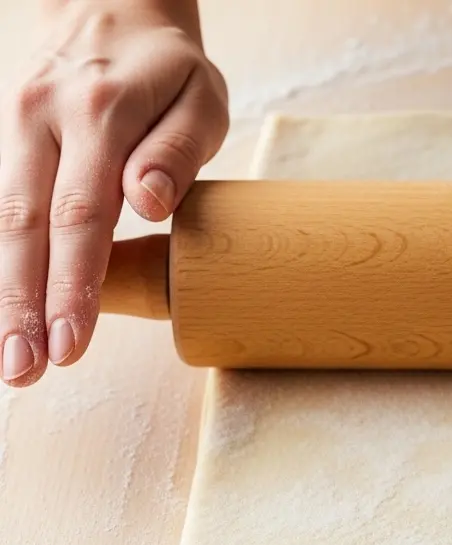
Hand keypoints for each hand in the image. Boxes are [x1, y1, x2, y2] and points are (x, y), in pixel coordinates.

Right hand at [0, 0, 226, 386]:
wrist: (111, 5)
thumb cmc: (169, 68)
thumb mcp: (201, 97)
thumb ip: (177, 150)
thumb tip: (146, 203)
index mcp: (98, 113)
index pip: (80, 214)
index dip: (73, 284)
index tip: (72, 341)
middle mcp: (42, 120)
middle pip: (25, 226)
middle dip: (24, 306)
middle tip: (25, 371)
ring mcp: (15, 128)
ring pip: (1, 221)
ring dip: (5, 294)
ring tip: (11, 360)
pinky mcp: (8, 141)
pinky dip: (2, 263)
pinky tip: (8, 312)